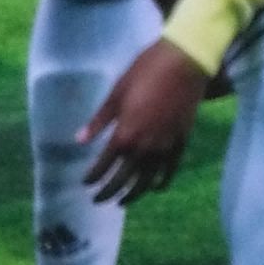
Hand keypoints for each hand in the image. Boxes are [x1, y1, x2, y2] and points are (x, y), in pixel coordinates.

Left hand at [81, 34, 207, 201]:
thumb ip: (98, 121)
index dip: (92, 177)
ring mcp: (164, 148)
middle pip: (122, 180)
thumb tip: (79, 140)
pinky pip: (168, 171)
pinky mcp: (181, 143)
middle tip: (97, 200)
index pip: (103, 166)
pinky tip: (152, 188)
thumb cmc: (145, 73)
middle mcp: (143, 148)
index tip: (84, 183)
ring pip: (145, 181)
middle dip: (108, 192)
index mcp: (124, 135)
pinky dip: (159, 182)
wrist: (184, 63)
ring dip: (132, 194)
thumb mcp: (115, 94)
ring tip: (122, 201)